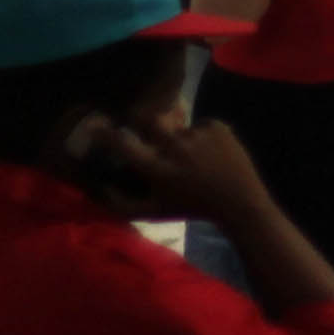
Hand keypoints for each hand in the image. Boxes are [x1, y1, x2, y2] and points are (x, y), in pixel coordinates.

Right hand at [66, 107, 269, 225]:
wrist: (238, 200)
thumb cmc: (190, 207)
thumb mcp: (153, 212)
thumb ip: (121, 203)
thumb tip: (99, 187)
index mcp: (157, 169)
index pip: (124, 145)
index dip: (107, 135)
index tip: (95, 126)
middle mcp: (175, 147)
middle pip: (150, 122)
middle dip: (147, 125)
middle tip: (154, 135)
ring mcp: (198, 134)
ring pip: (177, 128)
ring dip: (179, 139)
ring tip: (192, 157)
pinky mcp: (217, 126)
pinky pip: (199, 125)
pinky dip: (200, 136)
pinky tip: (209, 152)